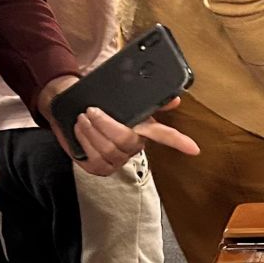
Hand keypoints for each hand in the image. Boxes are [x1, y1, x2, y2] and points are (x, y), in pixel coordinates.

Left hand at [39, 75, 200, 175]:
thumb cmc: (96, 101)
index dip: (180, 142)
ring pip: (108, 150)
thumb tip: (175, 98)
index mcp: (141, 128)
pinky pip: (95, 159)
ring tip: (83, 117)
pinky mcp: (99, 168)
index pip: (165, 136)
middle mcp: (132, 146)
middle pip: (127, 141)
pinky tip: (81, 130)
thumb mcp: (118, 94)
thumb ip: (144, 96)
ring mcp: (116, 159)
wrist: (69, 108)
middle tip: (92, 111)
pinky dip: (85, 141)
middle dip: (107, 124)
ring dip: (92, 131)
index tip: (194, 149)